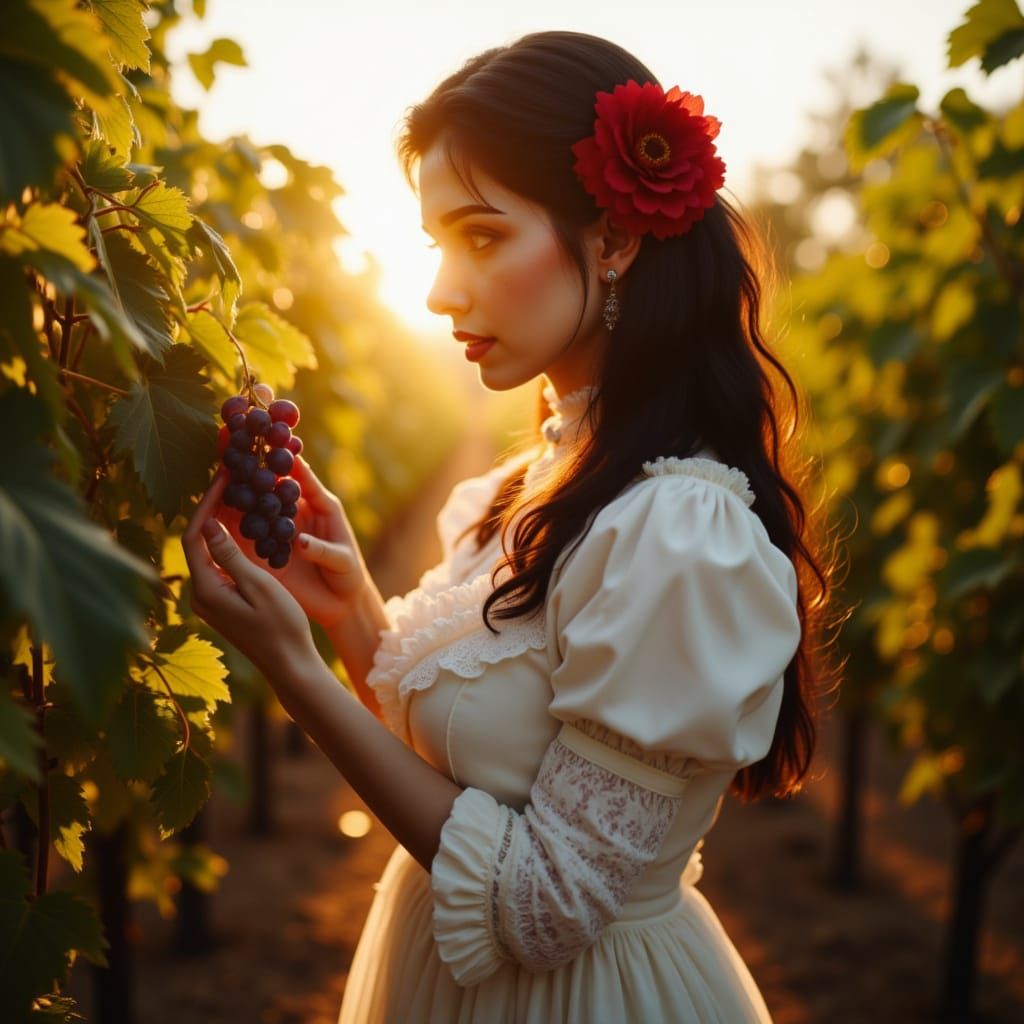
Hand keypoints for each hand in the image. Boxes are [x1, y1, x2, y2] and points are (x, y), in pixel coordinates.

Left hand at [181, 468, 316, 679]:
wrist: (291, 664)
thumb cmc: (281, 626)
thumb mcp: (259, 585)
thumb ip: (231, 555)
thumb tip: (209, 523)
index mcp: (206, 590)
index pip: (194, 536)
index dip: (206, 503)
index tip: (223, 477)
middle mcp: (201, 594)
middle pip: (198, 541)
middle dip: (212, 508)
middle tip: (230, 478)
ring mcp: (212, 599)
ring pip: (209, 551)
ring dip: (222, 522)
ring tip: (239, 493)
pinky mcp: (225, 602)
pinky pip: (221, 563)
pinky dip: (231, 541)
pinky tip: (247, 525)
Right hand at [216, 455, 369, 628]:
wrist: (339, 604)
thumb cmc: (348, 576)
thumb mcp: (342, 562)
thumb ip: (322, 550)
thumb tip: (298, 543)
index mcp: (317, 504)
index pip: (299, 474)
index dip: (284, 456)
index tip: (268, 438)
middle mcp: (293, 511)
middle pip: (267, 481)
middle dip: (249, 462)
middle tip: (229, 439)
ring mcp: (274, 528)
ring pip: (250, 502)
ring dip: (234, 485)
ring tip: (215, 467)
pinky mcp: (261, 549)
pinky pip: (241, 530)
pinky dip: (227, 518)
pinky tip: (209, 508)